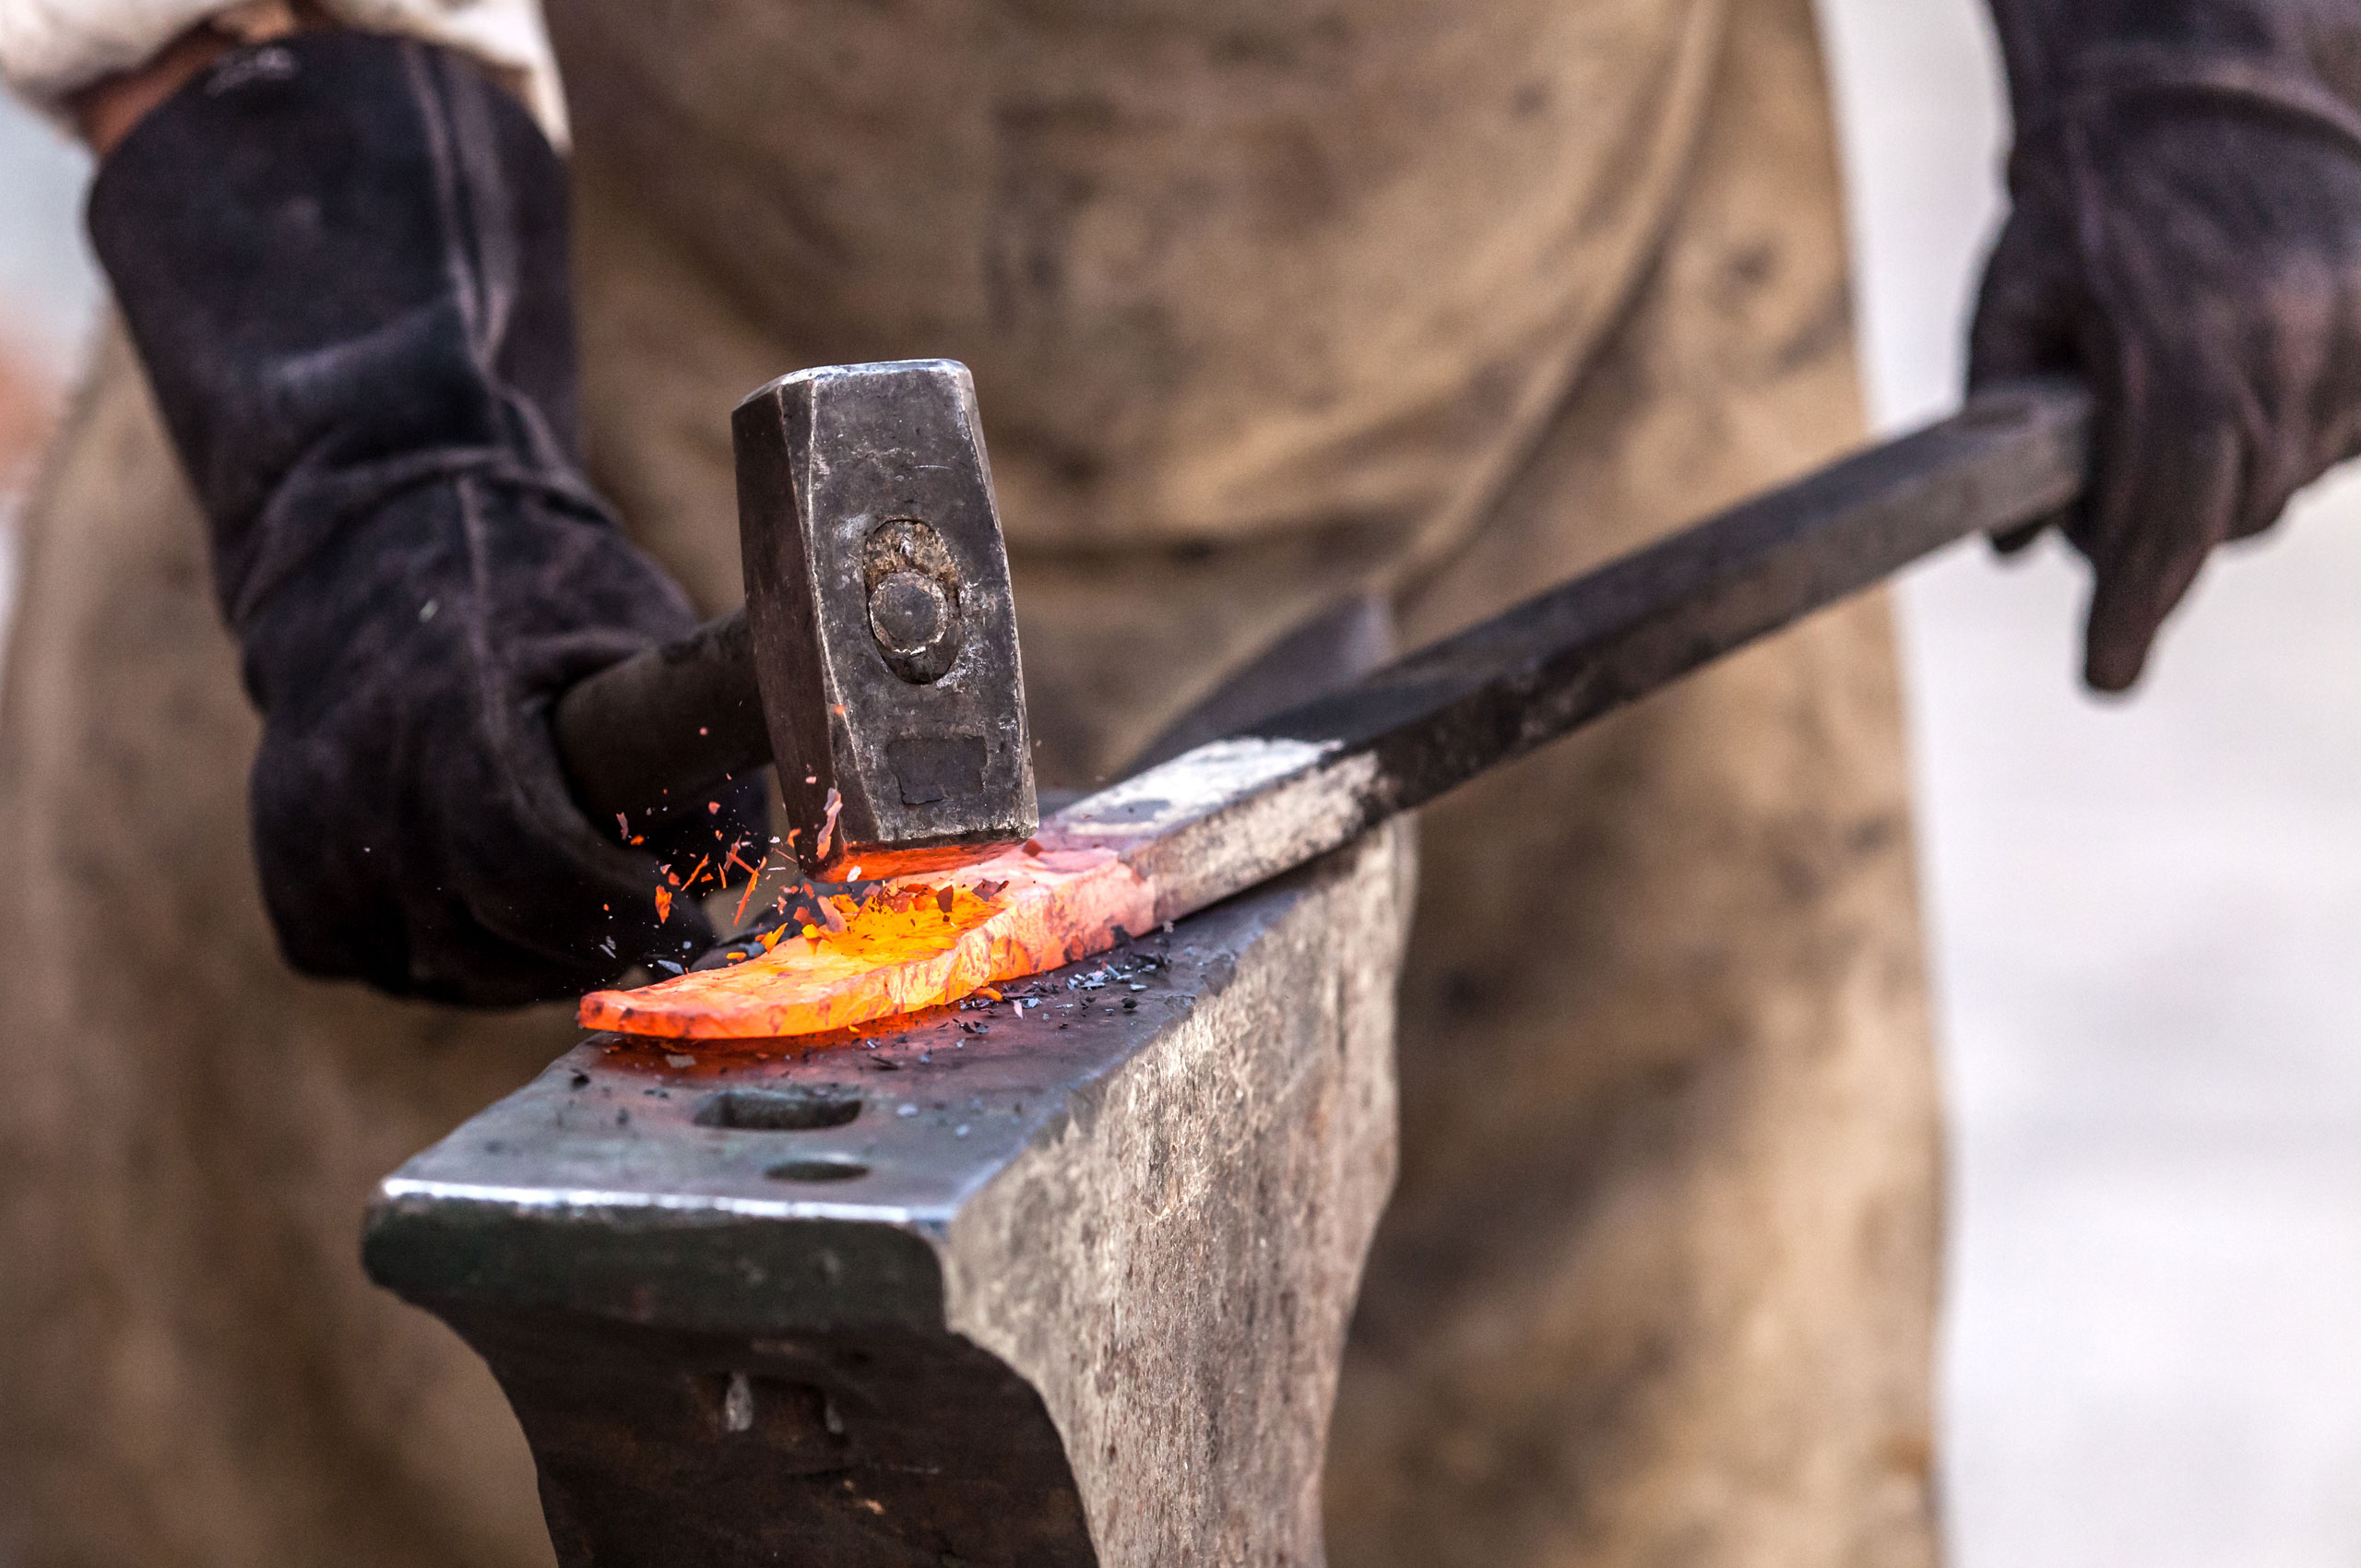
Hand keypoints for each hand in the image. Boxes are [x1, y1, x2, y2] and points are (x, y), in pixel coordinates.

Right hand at [88, 30, 764, 1003]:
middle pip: (493, 935)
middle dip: (589, 945)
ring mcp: (306, 831)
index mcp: (454, 707)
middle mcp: (362, 777)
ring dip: (519, 959)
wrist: (368, 553)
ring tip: (573, 899)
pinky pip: (373, 958)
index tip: (684, 919)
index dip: (620, 910)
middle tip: (652, 924)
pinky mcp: (282, 874)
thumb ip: (693, 746)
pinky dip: (439, 950)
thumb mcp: (634, 635)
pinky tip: (481, 893)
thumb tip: (749, 873)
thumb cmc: (534, 593)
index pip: (533, 860)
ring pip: (441, 967)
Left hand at [1972, 92, 2360, 689]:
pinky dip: (2292, 434)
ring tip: (2179, 398)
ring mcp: (2352, 332)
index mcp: (2179, 351)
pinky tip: (2247, 381)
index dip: (2134, 608)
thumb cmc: (2084, 209)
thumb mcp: (2010, 308)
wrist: (2200, 93)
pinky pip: (2343, 434)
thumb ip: (2000, 432)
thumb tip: (2015, 551)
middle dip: (2162, 534)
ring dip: (2230, 475)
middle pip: (2227, 515)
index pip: (2165, 520)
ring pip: (2288, 480)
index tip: (2104, 676)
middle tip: (2110, 509)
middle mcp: (2283, 346)